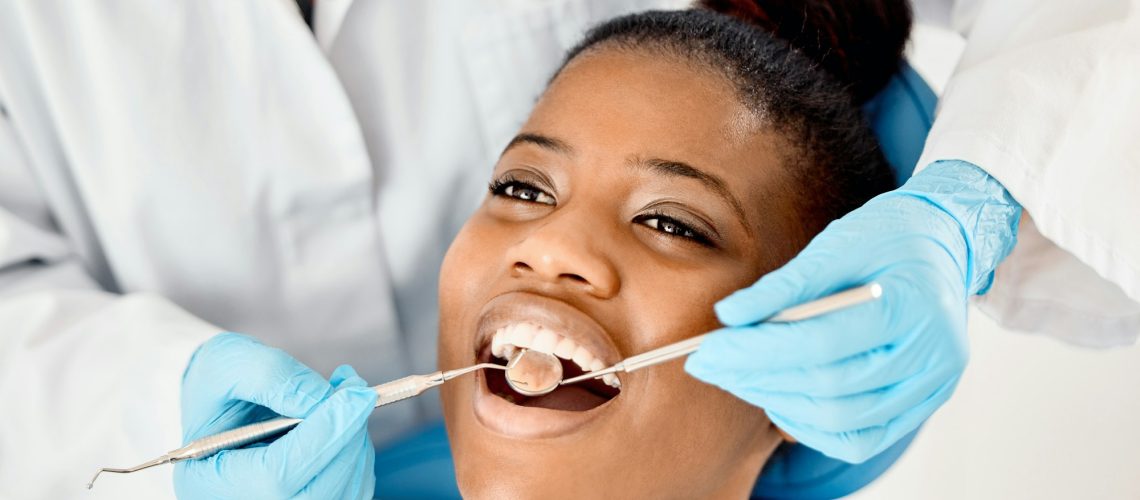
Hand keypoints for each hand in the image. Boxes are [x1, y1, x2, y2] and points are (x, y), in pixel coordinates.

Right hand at [173, 332, 376, 498]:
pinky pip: (353, 490)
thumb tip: (322, 400)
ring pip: (342, 491)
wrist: (225, 403)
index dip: (323, 435)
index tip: (356, 395)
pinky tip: (342, 421)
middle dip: (346, 436)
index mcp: (208, 480)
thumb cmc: (222, 384)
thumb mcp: (230, 362)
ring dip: (355, 440)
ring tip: (343, 399)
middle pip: (316, 491)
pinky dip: (357, 452)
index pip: (277, 476)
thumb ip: (270, 375)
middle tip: (356, 392)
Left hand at [686, 160, 1020, 462]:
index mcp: (913, 305)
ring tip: (738, 377)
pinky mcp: (923, 403)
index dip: (757, 351)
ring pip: (843, 421)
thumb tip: (729, 316)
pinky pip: (861, 437)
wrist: (947, 243)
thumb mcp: (838, 242)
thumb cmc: (890, 235)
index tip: (708, 349)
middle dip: (757, 379)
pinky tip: (779, 399)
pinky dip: (814, 426)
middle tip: (709, 365)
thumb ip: (785, 284)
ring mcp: (932, 386)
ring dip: (779, 403)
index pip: (822, 343)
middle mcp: (932, 355)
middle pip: (829, 387)